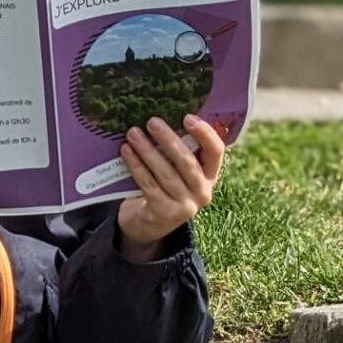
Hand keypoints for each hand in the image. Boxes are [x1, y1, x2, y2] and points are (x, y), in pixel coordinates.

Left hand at [116, 114, 224, 260]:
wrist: (149, 225)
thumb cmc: (163, 187)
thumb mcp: (177, 171)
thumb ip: (177, 151)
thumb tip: (162, 118)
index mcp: (210, 176)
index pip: (216, 152)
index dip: (205, 134)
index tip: (187, 117)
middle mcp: (202, 192)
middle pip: (187, 162)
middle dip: (168, 140)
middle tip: (151, 121)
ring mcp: (185, 205)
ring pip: (165, 172)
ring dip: (147, 150)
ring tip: (133, 134)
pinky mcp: (164, 213)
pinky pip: (148, 184)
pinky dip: (136, 166)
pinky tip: (126, 152)